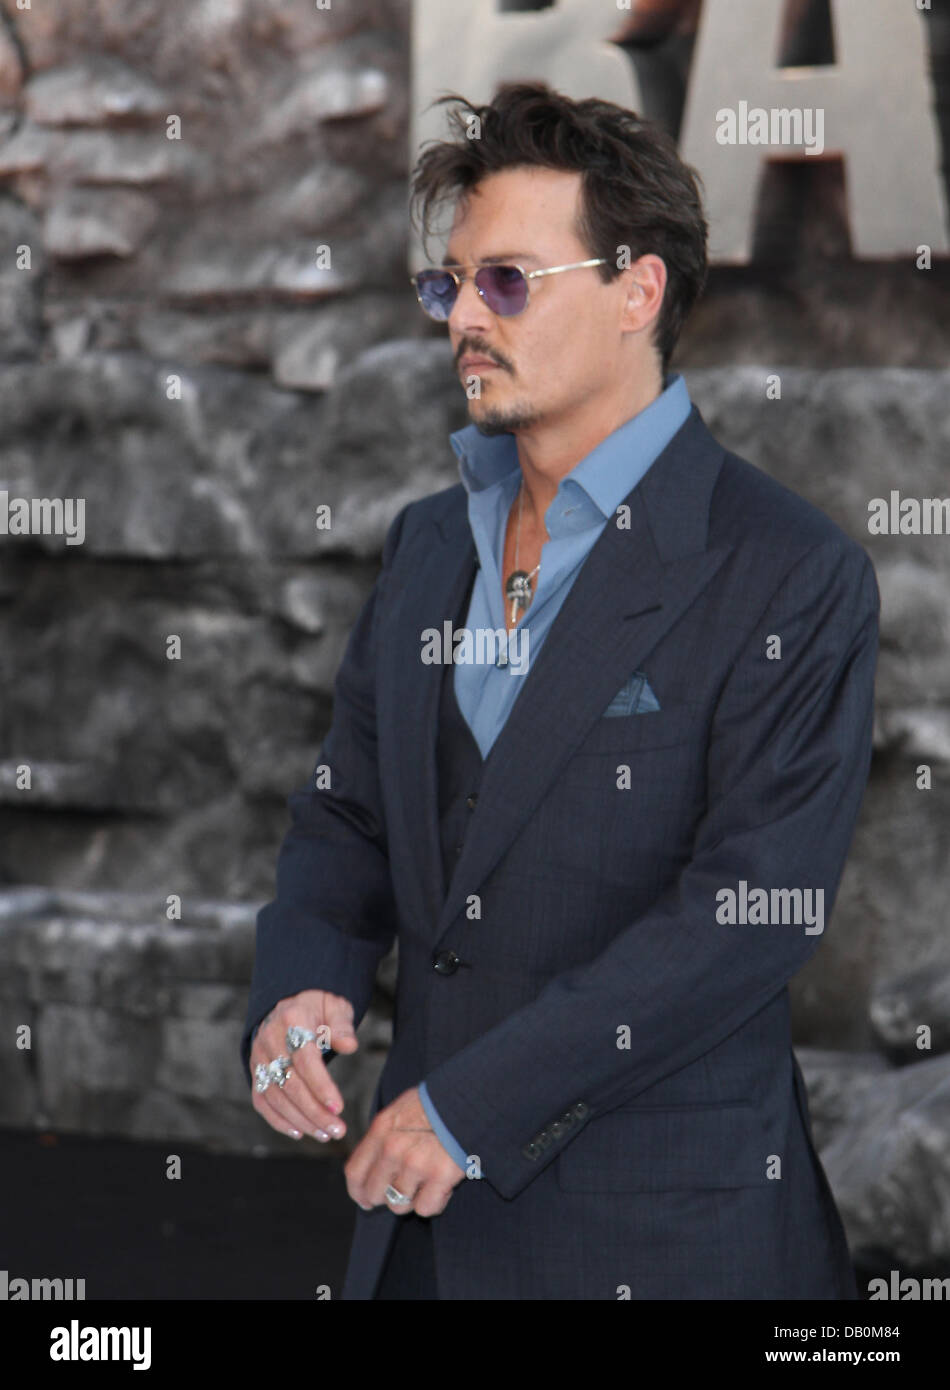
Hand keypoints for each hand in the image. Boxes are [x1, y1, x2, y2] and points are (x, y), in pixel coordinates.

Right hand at [250, 989, 358, 1142]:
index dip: (321, 1086)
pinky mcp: (255, 1072)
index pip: (305, 1060)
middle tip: (338, 1130)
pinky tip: (300, 1132)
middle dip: (314, 1112)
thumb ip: (342, 1025)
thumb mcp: (335, 1006)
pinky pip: (262, 1101)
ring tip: (325, 1134)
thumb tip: (349, 1045)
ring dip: (300, 1120)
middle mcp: (269, 1040)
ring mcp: (259, 1057)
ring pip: (276, 1097)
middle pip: (290, 1084)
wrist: (290, 1002)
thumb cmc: (318, 1007)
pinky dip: (278, 1120)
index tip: (339, 1108)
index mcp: (292, 1020)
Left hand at [344, 1086, 465, 1216]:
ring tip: (428, 1180)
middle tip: (404, 1190)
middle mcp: (393, 1149)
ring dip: (413, 1198)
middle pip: (375, 1193)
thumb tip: (372, 1161)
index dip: (358, 1192)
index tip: (365, 1200)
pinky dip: (435, 1202)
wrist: (470, 1100)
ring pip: (399, 1205)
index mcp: (381, 1130)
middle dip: (387, 1197)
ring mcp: (415, 1164)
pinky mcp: (440, 1176)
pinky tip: (443, 1185)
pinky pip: (425, 1208)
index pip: (355, 1172)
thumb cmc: (437, 1104)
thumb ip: (384, 1135)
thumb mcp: (402, 1109)